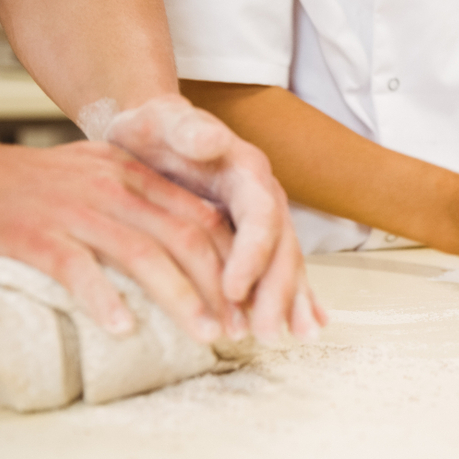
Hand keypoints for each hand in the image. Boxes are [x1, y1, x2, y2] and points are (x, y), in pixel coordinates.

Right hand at [0, 140, 242, 343]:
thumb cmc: (29, 185)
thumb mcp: (97, 173)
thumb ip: (144, 198)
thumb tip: (195, 238)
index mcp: (132, 175)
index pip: (200, 218)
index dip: (233, 261)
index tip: (249, 301)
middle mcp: (111, 189)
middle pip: (183, 239)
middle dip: (219, 287)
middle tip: (238, 328)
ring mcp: (74, 212)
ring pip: (142, 256)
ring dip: (179, 299)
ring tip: (205, 335)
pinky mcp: (34, 236)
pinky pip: (77, 269)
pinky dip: (103, 299)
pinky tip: (124, 329)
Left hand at [81, 95, 324, 341]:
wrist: (153, 134)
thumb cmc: (152, 131)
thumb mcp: (160, 121)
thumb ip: (185, 128)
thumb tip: (211, 138)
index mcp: (246, 169)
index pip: (260, 214)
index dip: (252, 254)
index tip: (234, 290)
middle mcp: (263, 196)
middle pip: (280, 246)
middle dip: (277, 291)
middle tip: (263, 332)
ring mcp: (261, 220)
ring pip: (283, 263)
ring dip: (289, 302)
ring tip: (294, 337)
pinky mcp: (253, 238)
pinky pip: (276, 271)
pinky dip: (292, 299)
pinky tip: (305, 326)